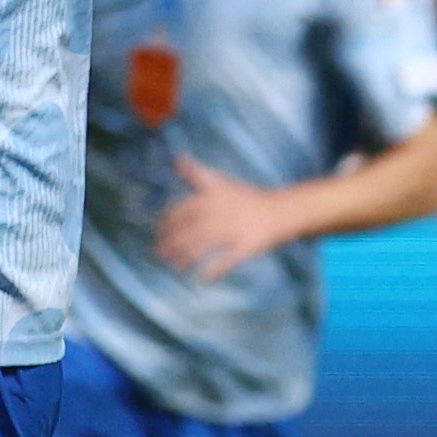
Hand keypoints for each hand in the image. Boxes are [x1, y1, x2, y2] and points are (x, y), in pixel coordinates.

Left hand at [154, 157, 298, 281]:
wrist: (279, 210)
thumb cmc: (245, 197)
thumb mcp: (220, 181)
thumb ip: (196, 172)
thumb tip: (177, 157)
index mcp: (212, 198)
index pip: (182, 210)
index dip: (167, 222)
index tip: (157, 232)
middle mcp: (219, 214)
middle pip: (189, 232)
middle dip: (171, 244)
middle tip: (158, 254)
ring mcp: (233, 231)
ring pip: (203, 247)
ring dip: (185, 259)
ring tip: (174, 268)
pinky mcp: (246, 247)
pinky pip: (227, 261)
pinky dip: (213, 271)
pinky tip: (201, 279)